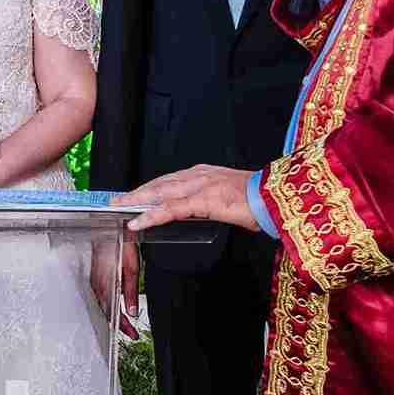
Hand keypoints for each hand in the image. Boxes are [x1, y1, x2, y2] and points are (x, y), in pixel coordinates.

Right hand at [91, 234, 140, 338]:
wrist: (107, 231)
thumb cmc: (118, 246)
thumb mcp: (131, 270)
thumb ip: (131, 293)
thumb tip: (132, 311)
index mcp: (107, 287)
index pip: (115, 315)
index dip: (125, 327)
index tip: (133, 334)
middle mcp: (97, 288)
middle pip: (107, 313)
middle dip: (119, 324)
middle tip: (130, 331)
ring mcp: (93, 284)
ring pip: (102, 306)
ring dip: (113, 316)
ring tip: (124, 322)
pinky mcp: (92, 279)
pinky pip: (99, 298)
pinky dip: (107, 305)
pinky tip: (112, 306)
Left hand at [114, 165, 257, 233]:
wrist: (277, 199)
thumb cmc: (259, 201)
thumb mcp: (229, 198)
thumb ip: (210, 202)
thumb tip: (200, 212)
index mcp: (205, 173)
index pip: (169, 180)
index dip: (148, 188)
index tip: (134, 195)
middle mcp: (199, 175)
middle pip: (159, 183)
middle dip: (136, 192)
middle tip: (116, 200)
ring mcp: (201, 186)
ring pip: (160, 193)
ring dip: (137, 201)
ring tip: (119, 209)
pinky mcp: (204, 200)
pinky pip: (171, 209)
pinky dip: (152, 215)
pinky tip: (138, 221)